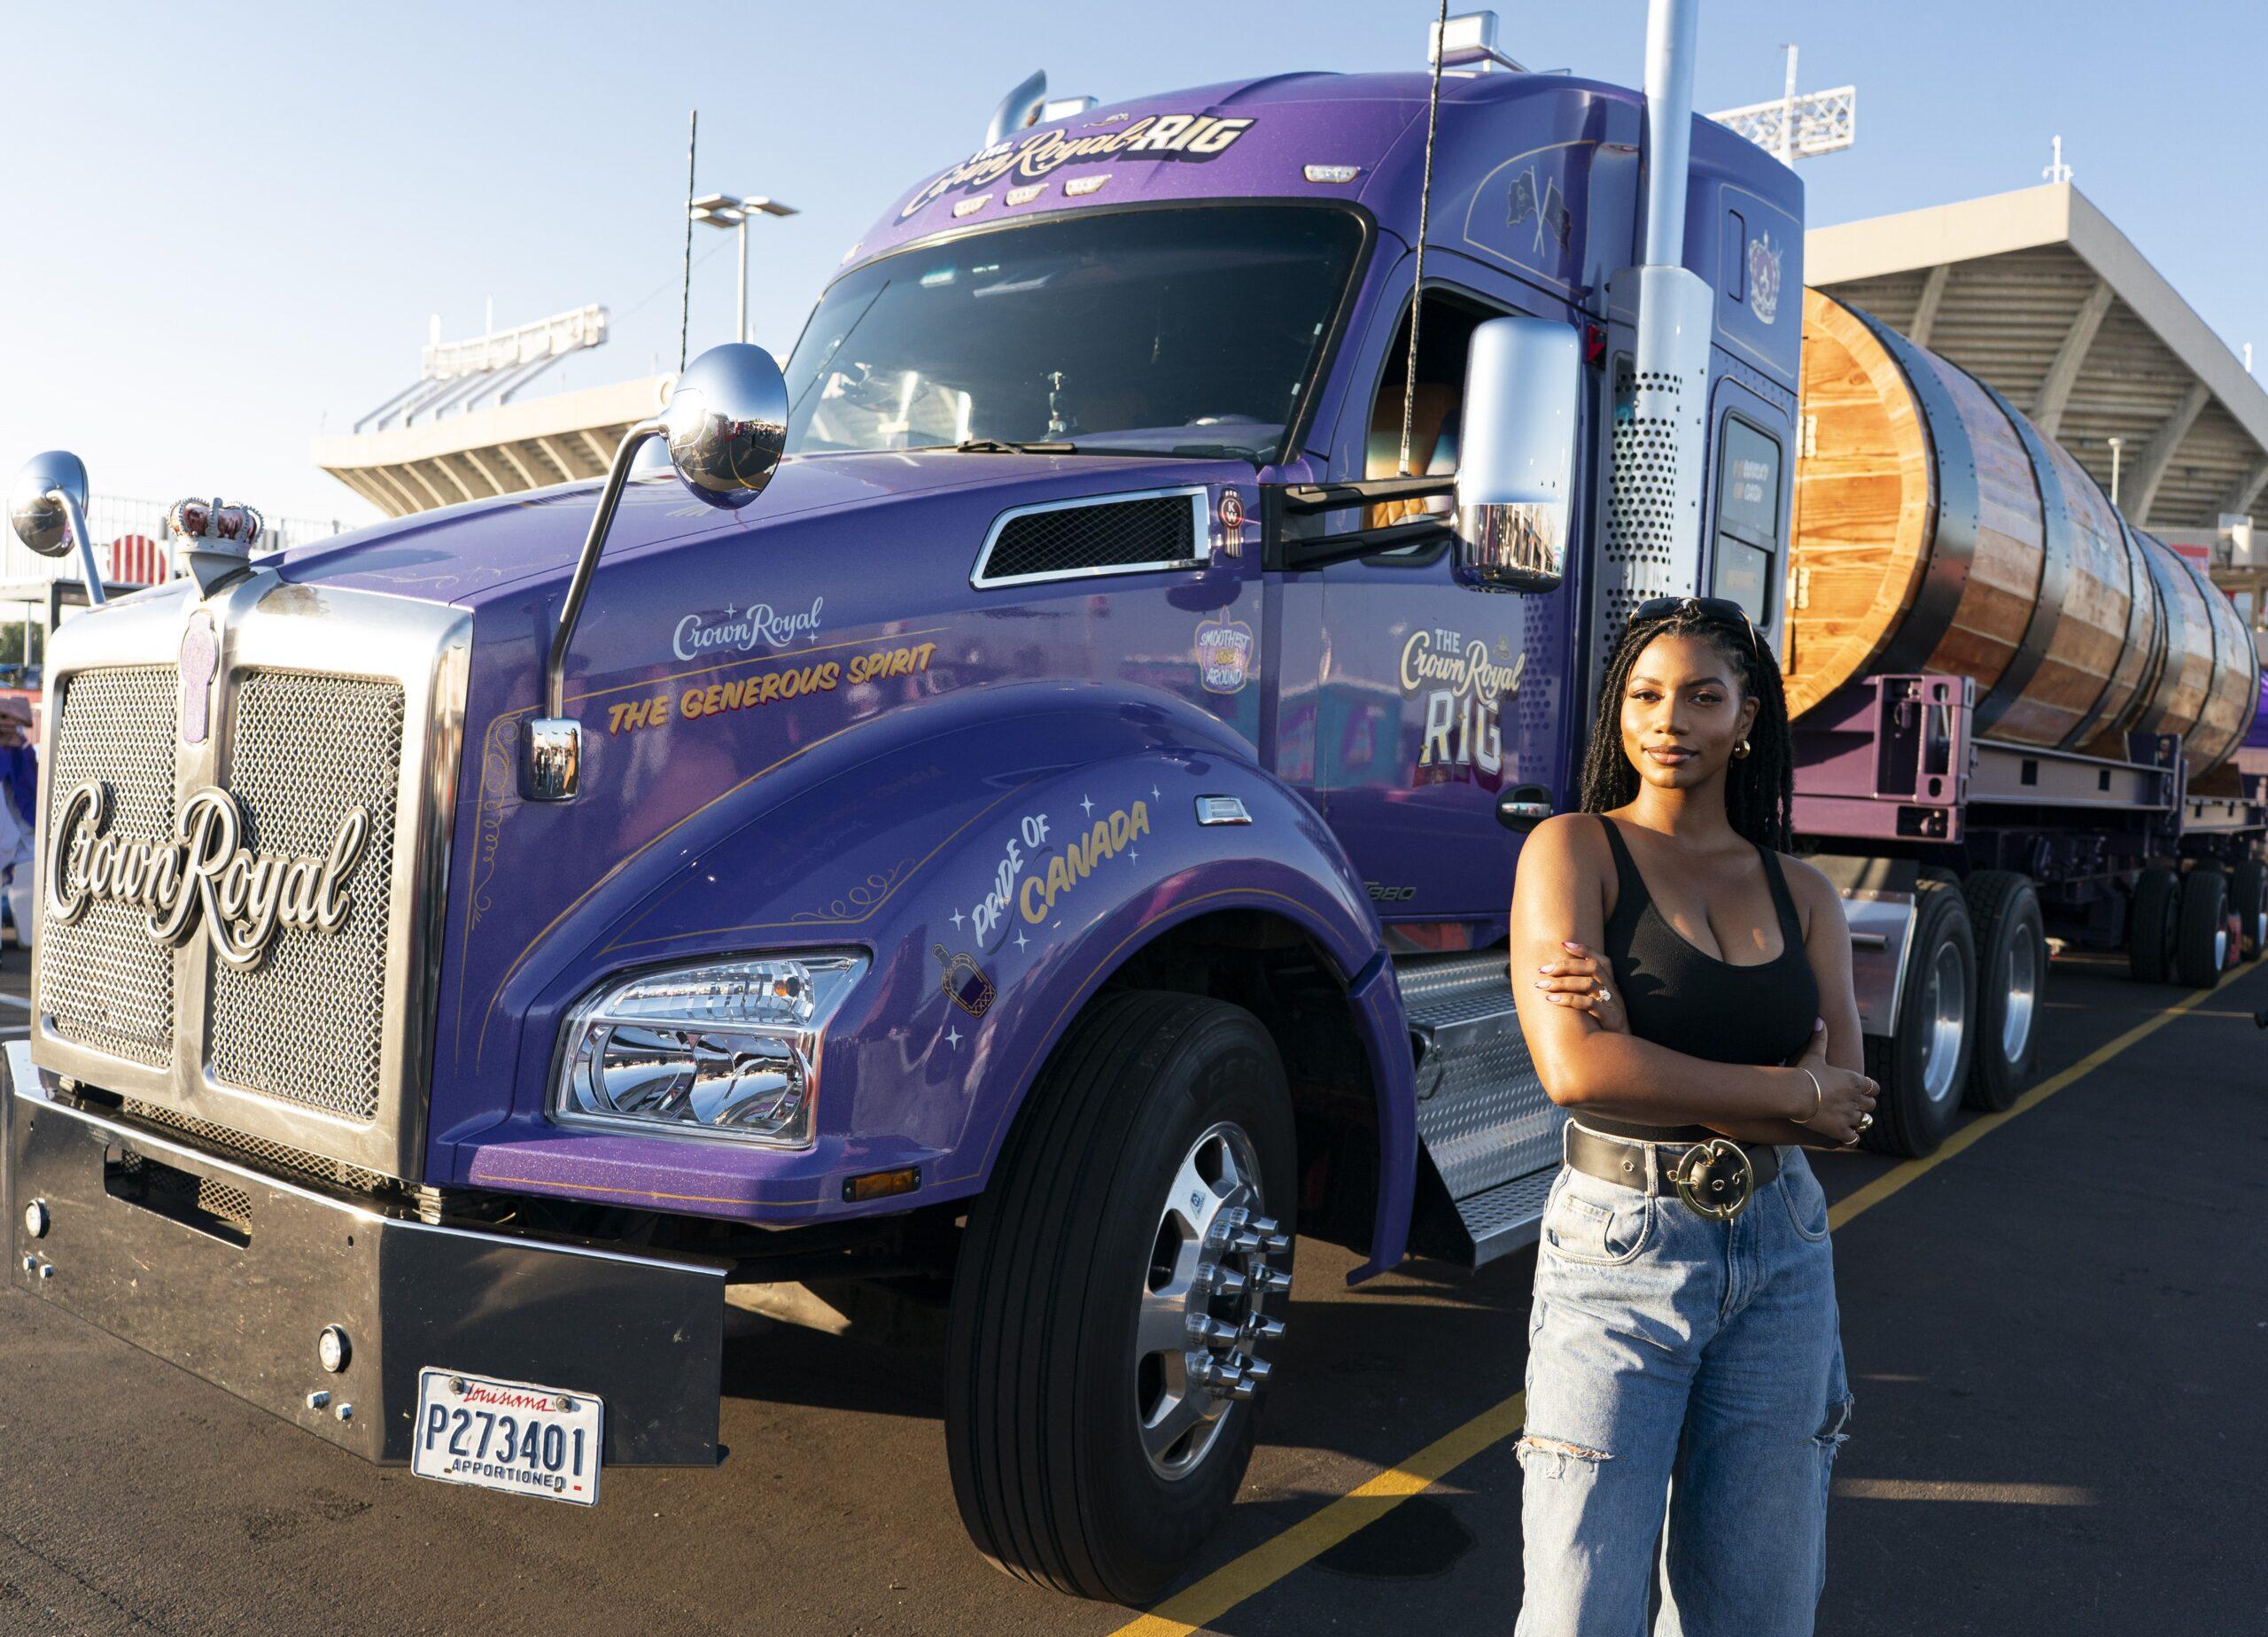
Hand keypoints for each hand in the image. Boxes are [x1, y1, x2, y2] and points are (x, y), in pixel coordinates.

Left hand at [1535, 941, 1626, 1033]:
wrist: (1623, 1050)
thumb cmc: (1604, 1027)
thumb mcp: (1597, 1006)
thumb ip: (1584, 993)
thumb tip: (1554, 981)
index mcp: (1610, 985)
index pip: (1601, 960)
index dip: (1584, 950)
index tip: (1563, 944)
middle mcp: (1613, 991)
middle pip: (1592, 967)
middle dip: (1565, 965)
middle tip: (1542, 970)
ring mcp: (1613, 1004)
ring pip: (1589, 984)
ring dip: (1563, 982)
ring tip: (1543, 986)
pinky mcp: (1611, 1019)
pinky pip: (1589, 1004)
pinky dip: (1569, 1000)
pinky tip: (1553, 1000)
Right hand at [1792, 1019, 1877, 1144]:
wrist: (1795, 1094)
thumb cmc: (1804, 1073)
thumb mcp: (1814, 1054)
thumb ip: (1820, 1039)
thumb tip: (1819, 1020)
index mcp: (1855, 1081)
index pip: (1874, 1088)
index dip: (1868, 1091)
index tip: (1861, 1092)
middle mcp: (1857, 1099)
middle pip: (1870, 1106)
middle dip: (1864, 1106)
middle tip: (1853, 1107)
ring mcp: (1850, 1116)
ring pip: (1863, 1122)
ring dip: (1857, 1122)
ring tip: (1848, 1121)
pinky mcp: (1841, 1131)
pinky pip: (1854, 1138)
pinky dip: (1851, 1137)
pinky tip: (1844, 1135)